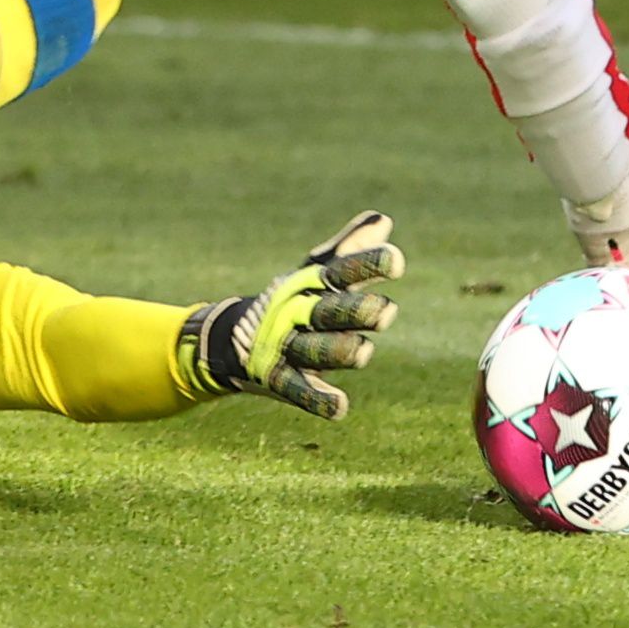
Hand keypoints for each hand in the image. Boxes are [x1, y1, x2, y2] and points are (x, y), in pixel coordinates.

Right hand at [174, 212, 404, 415]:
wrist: (231, 336)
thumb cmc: (294, 299)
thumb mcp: (318, 272)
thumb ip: (351, 249)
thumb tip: (384, 219)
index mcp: (312, 284)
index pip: (342, 271)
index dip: (367, 266)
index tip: (397, 262)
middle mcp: (298, 313)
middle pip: (328, 311)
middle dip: (354, 312)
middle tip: (387, 312)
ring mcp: (285, 346)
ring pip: (314, 350)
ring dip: (338, 352)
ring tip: (365, 352)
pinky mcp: (276, 379)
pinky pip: (297, 390)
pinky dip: (316, 399)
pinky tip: (339, 408)